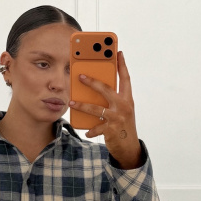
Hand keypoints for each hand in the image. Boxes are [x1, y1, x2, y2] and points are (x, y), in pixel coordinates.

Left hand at [69, 51, 141, 169]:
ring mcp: (117, 118)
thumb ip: (112, 100)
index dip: (122, 65)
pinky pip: (96, 128)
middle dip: (92, 82)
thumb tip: (95, 90)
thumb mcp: (121, 110)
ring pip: (96, 109)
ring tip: (71, 103)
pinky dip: (90, 130)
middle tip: (80, 76)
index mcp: (127, 99)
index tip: (118, 53)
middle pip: (106, 89)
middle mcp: (124, 106)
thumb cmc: (123, 125)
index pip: (126, 78)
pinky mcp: (111, 130)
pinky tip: (86, 132)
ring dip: (82, 106)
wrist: (129, 147)